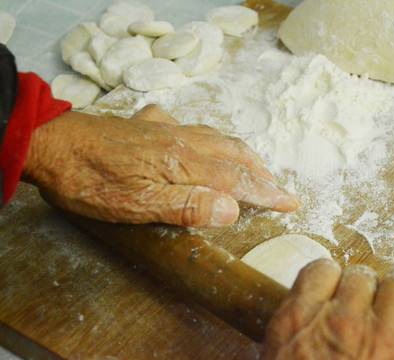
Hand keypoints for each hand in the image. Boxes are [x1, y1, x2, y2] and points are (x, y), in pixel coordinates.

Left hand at [22, 104, 300, 227]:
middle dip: (261, 173)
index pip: (236, 180)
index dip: (266, 193)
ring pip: (217, 137)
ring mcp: (167, 130)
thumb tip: (232, 208)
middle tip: (279, 189)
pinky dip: (210, 137)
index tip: (291, 202)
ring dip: (242, 155)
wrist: (53, 144)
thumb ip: (186, 205)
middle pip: (234, 155)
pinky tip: (202, 142)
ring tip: (255, 169)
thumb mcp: (136, 204)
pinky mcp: (151, 126)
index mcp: (183, 163)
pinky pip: (192, 127)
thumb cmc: (90, 180)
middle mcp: (183, 141)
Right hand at [240, 260, 393, 359]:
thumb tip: (275, 331)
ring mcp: (386, 339)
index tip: (329, 282)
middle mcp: (343, 320)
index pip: (319, 270)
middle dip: (360, 282)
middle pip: (359, 275)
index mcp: (302, 320)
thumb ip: (279, 338)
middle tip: (361, 294)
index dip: (326, 274)